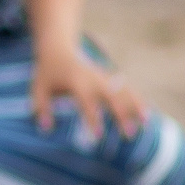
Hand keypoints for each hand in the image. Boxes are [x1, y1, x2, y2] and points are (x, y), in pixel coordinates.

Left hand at [29, 39, 145, 138]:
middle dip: (121, 115)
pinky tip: (146, 115)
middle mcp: (93, 78)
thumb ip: (42, 108)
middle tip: (129, 135)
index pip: (86, 102)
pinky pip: (126, 89)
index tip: (98, 135)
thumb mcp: (38, 88)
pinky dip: (137, 100)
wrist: (59, 49)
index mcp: (76, 82)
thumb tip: (46, 129)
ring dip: (136, 107)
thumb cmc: (47, 72)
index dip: (92, 118)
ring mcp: (103, 77)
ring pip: (124, 92)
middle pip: (111, 97)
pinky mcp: (109, 77)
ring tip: (146, 124)